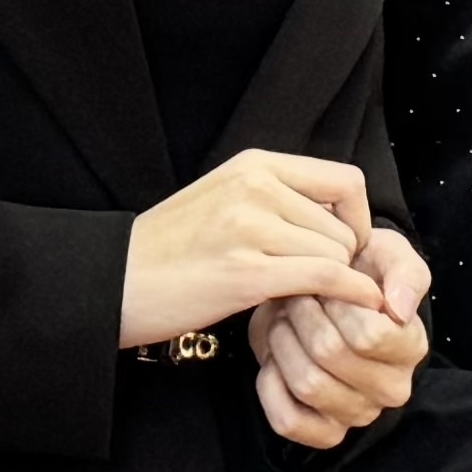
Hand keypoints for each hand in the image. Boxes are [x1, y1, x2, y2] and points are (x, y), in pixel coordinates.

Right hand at [125, 150, 387, 349]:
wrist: (114, 282)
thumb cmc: (168, 251)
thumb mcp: (224, 200)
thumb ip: (276, 198)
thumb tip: (335, 219)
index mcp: (253, 165)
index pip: (344, 181)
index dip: (358, 219)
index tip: (345, 247)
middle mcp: (255, 186)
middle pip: (343, 226)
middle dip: (342, 262)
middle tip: (319, 286)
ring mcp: (250, 227)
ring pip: (336, 255)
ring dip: (332, 285)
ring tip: (300, 298)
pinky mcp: (247, 272)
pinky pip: (324, 278)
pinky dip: (349, 295)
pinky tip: (354, 307)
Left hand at [248, 223, 430, 448]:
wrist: (319, 292)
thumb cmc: (358, 274)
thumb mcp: (388, 255)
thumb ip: (405, 273)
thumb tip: (399, 308)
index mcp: (411, 347)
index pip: (368, 335)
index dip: (336, 303)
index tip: (327, 285)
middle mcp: (391, 389)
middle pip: (330, 354)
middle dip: (303, 316)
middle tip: (298, 299)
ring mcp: (359, 414)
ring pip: (308, 384)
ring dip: (284, 344)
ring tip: (286, 323)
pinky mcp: (326, 433)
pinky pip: (289, 419)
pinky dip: (272, 386)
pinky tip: (276, 360)